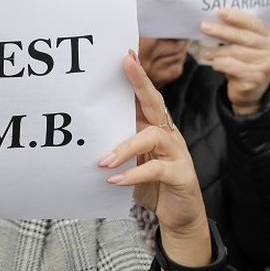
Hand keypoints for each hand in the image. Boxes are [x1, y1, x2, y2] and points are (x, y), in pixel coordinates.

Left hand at [99, 52, 208, 238]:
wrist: (180, 216)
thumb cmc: (153, 185)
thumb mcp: (134, 161)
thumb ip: (119, 144)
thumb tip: (88, 131)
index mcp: (156, 127)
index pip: (147, 97)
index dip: (138, 76)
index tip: (126, 55)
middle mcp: (169, 134)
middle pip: (156, 102)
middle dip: (141, 82)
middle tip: (126, 64)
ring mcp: (178, 153)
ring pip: (154, 136)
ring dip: (125, 146)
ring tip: (103, 160)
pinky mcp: (181, 175)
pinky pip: (157, 169)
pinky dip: (133, 173)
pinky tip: (114, 179)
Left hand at [199, 8, 269, 114]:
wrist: (250, 92)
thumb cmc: (245, 63)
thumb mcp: (246, 47)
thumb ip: (238, 34)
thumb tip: (214, 20)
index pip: (254, 24)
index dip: (237, 17)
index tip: (220, 12)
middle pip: (244, 37)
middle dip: (222, 31)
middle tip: (204, 27)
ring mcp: (267, 65)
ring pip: (236, 52)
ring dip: (218, 51)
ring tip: (206, 52)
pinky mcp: (257, 78)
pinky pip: (233, 67)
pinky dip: (220, 64)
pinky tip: (214, 64)